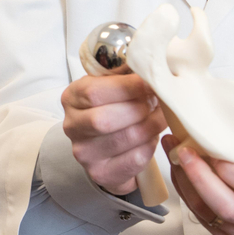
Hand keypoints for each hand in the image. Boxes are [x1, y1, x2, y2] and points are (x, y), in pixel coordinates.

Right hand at [61, 74, 166, 194]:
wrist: (106, 147)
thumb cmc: (112, 107)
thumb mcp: (110, 84)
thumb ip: (124, 72)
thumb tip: (148, 61)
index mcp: (71, 97)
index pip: (94, 92)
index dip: (127, 87)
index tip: (150, 82)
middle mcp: (72, 126)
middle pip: (106, 119)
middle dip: (139, 108)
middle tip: (159, 101)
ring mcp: (84, 153)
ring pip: (125, 138)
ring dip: (151, 125)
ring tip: (161, 115)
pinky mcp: (101, 173)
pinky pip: (135, 159)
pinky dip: (150, 145)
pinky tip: (153, 135)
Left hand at [164, 136, 233, 234]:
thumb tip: (230, 120)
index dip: (231, 172)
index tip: (212, 150)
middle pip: (227, 207)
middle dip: (200, 177)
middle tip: (183, 151)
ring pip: (211, 215)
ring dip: (187, 185)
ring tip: (174, 156)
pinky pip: (205, 221)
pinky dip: (190, 197)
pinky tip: (182, 175)